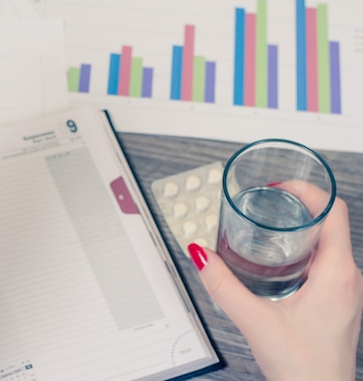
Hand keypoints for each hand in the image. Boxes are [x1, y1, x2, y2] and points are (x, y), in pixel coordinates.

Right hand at [189, 185, 362, 380]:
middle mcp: (349, 278)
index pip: (334, 210)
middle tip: (264, 204)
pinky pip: (326, 262)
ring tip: (267, 227)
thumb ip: (223, 286)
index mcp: (337, 274)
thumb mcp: (255, 321)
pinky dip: (302, 250)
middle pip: (329, 223)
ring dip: (299, 230)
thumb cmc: (303, 368)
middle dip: (296, 207)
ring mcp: (347, 290)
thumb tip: (201, 255)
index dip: (307, 190)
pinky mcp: (339, 301)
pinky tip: (279, 262)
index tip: (278, 187)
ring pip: (328, 243)